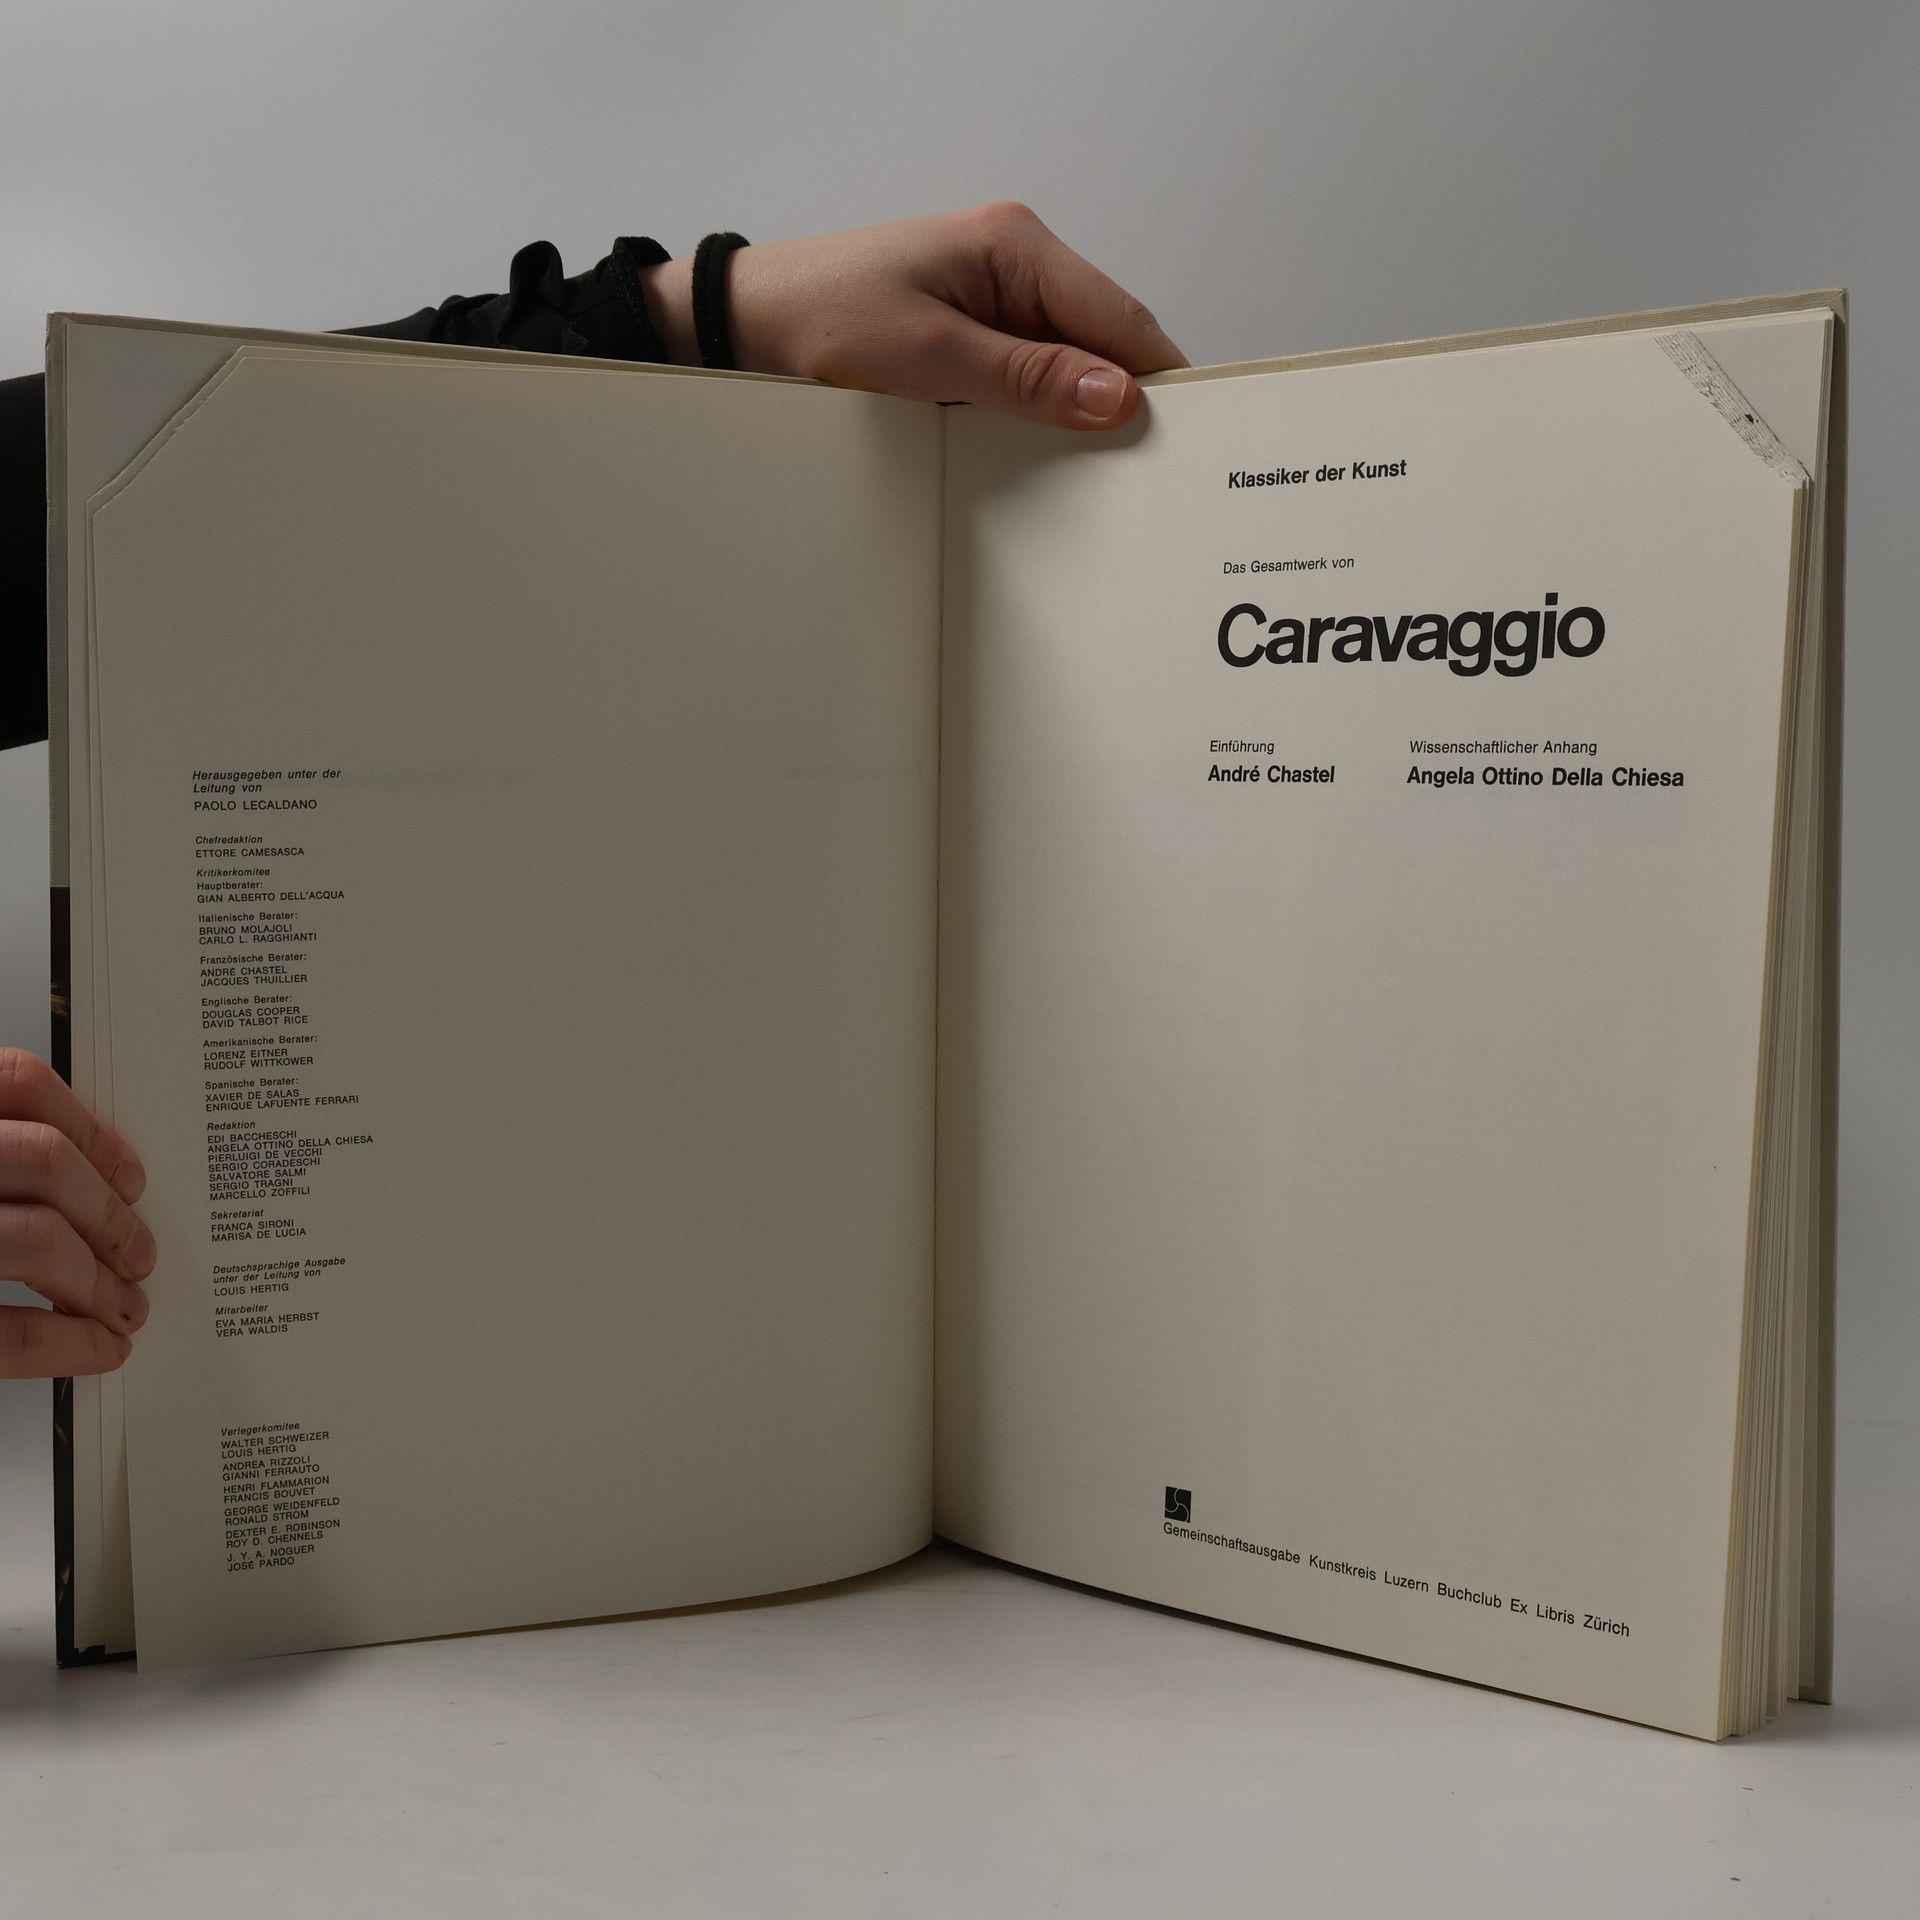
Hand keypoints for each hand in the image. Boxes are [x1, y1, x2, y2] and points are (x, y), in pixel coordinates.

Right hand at [0, 1048, 151, 1375]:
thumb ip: (3, 1150)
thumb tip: (87, 1176)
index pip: (17, 1082)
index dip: (89, 1129)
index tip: (134, 1176)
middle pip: (44, 1161)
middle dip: (109, 1215)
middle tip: (142, 1254)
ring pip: (35, 1240)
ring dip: (97, 1282)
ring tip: (124, 1307)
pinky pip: (2, 1333)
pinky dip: (63, 1345)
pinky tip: (96, 1349)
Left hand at [641, 202, 1188, 429]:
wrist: (744, 320)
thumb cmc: (822, 320)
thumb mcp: (929, 357)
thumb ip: (1027, 377)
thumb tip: (1117, 396)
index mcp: (1016, 246)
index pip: (1120, 316)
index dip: (1160, 378)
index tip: (1191, 438)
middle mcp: (1015, 263)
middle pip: (1103, 340)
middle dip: (1123, 402)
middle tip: (1149, 475)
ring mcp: (992, 299)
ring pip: (1068, 364)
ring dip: (1079, 416)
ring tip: (1102, 477)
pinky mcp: (969, 333)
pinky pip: (1028, 376)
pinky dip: (1040, 415)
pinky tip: (1044, 459)